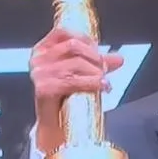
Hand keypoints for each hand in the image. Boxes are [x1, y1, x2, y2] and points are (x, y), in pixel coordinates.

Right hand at [29, 27, 123, 151]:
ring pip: (76, 63)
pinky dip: (93, 83)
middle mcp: (38, 60)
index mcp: (43, 50)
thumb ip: (99, 63)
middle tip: (106, 70)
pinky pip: (73, 81)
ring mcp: (39, 74)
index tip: (98, 52)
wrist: (59, 126)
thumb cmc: (69, 98)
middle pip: (74, 47)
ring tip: (104, 82)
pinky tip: (104, 87)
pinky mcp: (44, 89)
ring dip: (97, 73)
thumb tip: (119, 57)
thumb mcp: (84, 74)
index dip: (86, 39)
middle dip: (95, 58)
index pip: (63, 32)